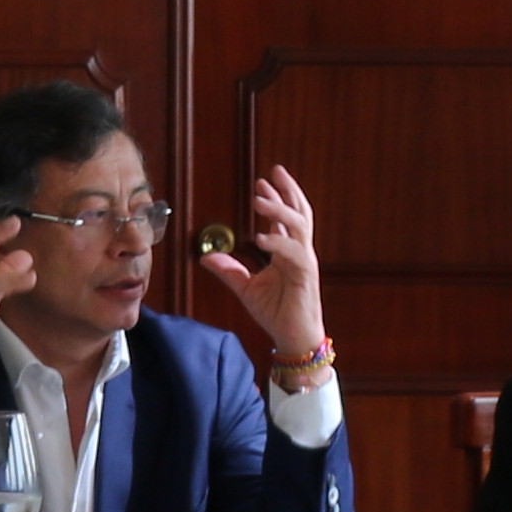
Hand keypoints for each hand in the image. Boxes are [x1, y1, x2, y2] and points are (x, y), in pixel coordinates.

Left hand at [200, 163, 329, 366]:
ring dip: (280, 209)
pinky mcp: (305, 275)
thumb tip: (206, 257)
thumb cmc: (277, 313)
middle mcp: (299, 252)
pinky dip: (278, 242)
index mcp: (288, 253)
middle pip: (300, 213)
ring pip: (299, 226)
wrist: (293, 338)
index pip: (285, 218)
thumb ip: (229, 270)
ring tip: (259, 198)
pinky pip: (294, 252)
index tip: (262, 182)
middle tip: (272, 173)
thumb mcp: (246, 288)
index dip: (276, 198)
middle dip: (287, 191)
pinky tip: (261, 236)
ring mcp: (305, 262)